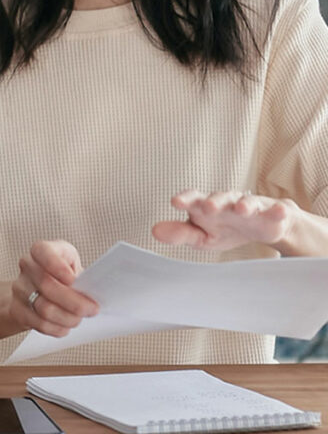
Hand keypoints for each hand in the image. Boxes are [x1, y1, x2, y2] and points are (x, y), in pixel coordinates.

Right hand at [10, 240, 97, 338]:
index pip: (42, 251)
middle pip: (46, 285)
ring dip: (68, 318)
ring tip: (79, 319)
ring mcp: (20, 288)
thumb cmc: (61, 275)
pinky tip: (66, 326)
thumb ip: (80, 274)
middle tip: (92, 309)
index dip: (57, 266)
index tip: (73, 280)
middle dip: (74, 302)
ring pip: (44, 308)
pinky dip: (58, 328)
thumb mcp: (72, 265)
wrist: (35, 289)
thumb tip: (93, 291)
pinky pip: (40, 323)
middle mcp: (27, 266)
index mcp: (42, 250)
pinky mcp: (17, 309)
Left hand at [152, 189, 296, 252]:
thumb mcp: (200, 235)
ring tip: (242, 209)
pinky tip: (279, 211)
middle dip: (214, 201)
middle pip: (219, 198)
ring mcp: (250, 206)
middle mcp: (227, 202)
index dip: (185, 199)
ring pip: (247, 202)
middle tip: (207, 206)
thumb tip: (154, 231)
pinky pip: (275, 210)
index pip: (193, 199)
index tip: (176, 202)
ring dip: (244, 204)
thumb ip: (180, 233)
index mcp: (205, 207)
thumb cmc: (223, 229)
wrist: (260, 228)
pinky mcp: (271, 213)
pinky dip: (277, 210)